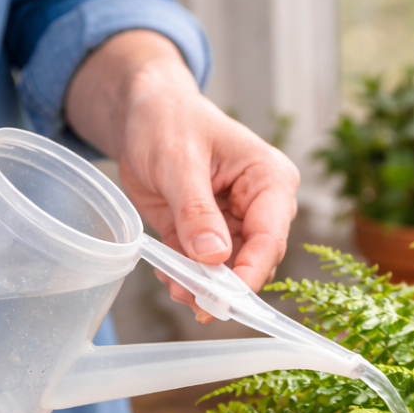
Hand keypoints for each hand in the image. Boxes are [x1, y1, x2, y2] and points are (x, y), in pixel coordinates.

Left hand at [65, 31, 299, 318]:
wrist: (143, 112)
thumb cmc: (169, 119)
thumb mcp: (179, 160)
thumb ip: (197, 210)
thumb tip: (214, 256)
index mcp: (270, 180)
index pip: (270, 237)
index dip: (250, 271)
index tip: (226, 297)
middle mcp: (262, 207)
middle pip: (254, 260)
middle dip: (224, 284)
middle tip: (193, 300)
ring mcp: (238, 224)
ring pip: (230, 271)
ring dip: (202, 286)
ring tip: (174, 287)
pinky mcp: (211, 236)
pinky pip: (204, 268)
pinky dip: (186, 277)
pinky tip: (168, 275)